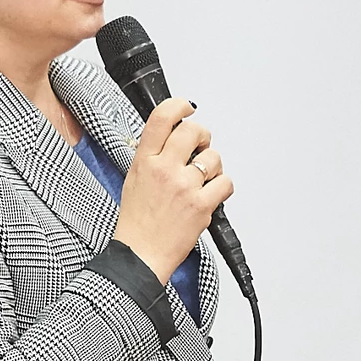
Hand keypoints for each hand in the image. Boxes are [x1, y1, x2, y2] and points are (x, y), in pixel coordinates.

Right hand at [112, 98, 231, 283]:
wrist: (140, 255)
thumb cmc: (137, 222)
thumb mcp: (134, 179)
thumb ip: (152, 156)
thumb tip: (171, 138)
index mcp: (145, 161)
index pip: (162, 118)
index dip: (179, 106)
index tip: (187, 108)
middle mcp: (164, 169)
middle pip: (193, 131)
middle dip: (202, 137)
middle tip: (200, 148)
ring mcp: (184, 186)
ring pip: (213, 157)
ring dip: (213, 167)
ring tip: (201, 181)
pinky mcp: (201, 204)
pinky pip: (225, 183)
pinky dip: (223, 188)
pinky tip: (211, 195)